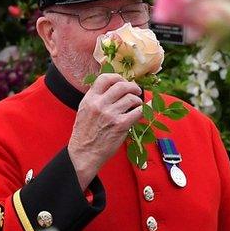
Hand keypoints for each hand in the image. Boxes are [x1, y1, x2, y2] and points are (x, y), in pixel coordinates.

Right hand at [68, 73, 142, 189]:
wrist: (84, 153)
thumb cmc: (85, 134)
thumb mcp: (84, 111)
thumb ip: (96, 99)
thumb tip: (112, 90)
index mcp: (90, 99)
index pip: (104, 78)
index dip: (117, 77)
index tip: (124, 81)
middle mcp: (100, 104)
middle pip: (121, 86)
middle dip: (133, 86)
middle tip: (137, 91)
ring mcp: (110, 114)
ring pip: (131, 98)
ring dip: (138, 100)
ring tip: (138, 104)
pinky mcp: (120, 125)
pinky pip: (138, 111)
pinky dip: (144, 109)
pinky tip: (145, 110)